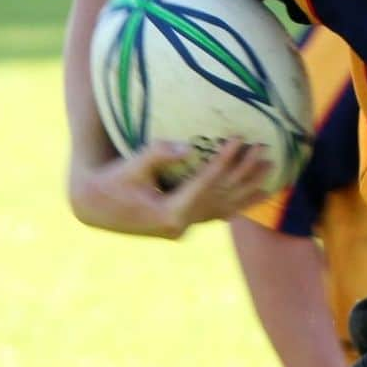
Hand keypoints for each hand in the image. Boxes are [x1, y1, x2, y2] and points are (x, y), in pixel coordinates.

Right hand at [70, 138, 270, 238]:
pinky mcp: (184, 225)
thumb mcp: (130, 166)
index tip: (242, 138)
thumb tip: (184, 148)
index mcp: (169, 213)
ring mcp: (185, 227)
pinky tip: (258, 192)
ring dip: (250, 189)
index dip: (226, 160)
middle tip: (266, 149)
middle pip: (222, 195)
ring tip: (273, 169)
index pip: (207, 182)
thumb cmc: (110, 181)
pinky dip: (239, 202)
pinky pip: (218, 213)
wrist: (93, 207)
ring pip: (225, 207)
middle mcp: (182, 224)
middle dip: (246, 173)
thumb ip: (156, 155)